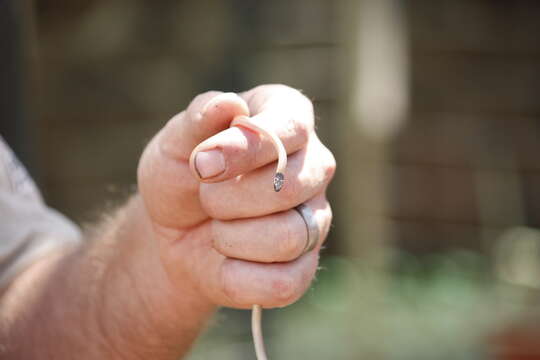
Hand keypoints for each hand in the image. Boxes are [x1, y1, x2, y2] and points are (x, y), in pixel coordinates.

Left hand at [138, 84, 335, 308]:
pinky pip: (282, 283)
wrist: (175, 232)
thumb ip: (199, 119)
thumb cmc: (182, 176)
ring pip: (288, 237)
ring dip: (230, 236)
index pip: (290, 128)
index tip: (201, 164)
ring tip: (216, 225)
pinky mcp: (303, 267)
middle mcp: (313, 167)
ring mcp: (314, 220)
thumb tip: (229, 104)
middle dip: (227, 198)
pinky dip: (236, 274)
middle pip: (287, 187)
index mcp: (288, 119)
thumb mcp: (175, 142)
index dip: (245, 149)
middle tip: (204, 195)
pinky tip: (224, 258)